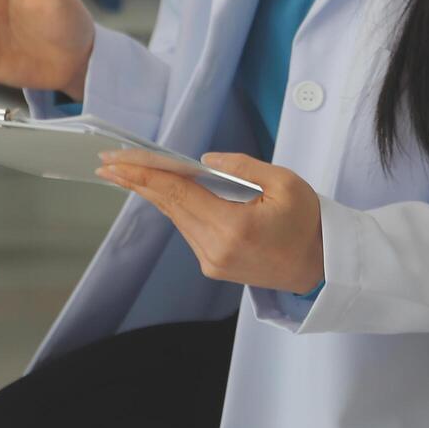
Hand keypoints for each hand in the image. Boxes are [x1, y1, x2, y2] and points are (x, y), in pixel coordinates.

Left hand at [96, 151, 324, 294]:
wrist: (320, 267)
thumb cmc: (309, 223)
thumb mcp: (286, 183)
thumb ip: (243, 167)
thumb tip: (206, 160)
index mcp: (234, 228)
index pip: (178, 194)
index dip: (145, 175)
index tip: (117, 161)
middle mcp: (215, 249)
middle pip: (169, 207)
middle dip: (136, 181)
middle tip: (107, 161)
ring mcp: (212, 262)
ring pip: (176, 218)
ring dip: (154, 193)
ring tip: (128, 171)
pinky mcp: (213, 266)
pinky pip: (188, 229)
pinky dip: (174, 207)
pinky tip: (162, 191)